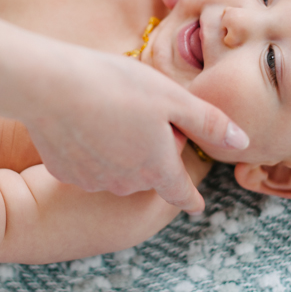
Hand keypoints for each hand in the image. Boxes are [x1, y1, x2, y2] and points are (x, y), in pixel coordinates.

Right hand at [24, 48, 248, 213]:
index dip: (191, 198)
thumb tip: (242, 142)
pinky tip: (81, 123)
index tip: (197, 205)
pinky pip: (86, 165)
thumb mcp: (173, 98)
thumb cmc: (117, 85)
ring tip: (110, 112)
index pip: (182, 193)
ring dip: (120, 151)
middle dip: (152, 153)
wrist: (48, 86)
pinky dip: (89, 150)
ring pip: (116, 170)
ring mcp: (93, 182)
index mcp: (158, 168)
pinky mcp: (64, 172)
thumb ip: (209, 122)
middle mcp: (126, 184)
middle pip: (148, 174)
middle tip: (143, 113)